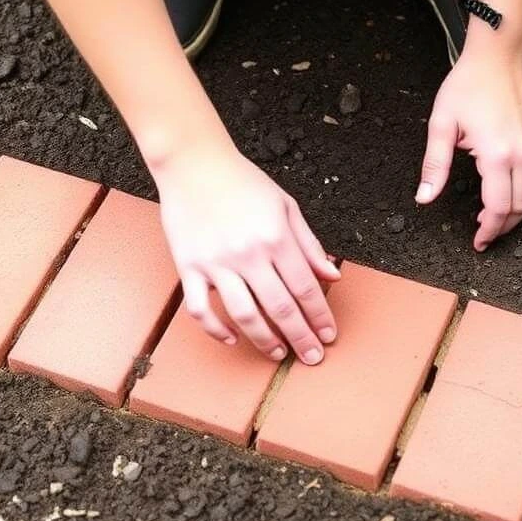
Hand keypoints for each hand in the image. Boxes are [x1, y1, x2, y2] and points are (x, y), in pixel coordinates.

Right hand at [152, 145, 339, 364]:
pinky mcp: (189, 267)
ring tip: (279, 353)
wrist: (193, 163)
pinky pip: (200, 308)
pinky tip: (233, 337)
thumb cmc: (243, 182)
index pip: (305, 288)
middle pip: (281, 308)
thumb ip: (309, 244)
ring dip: (265, 340)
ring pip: (244, 315)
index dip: (320, 316)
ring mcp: (216, 263)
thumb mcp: (286, 206)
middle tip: (312, 357)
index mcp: (276, 238)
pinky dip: (216, 328)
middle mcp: (248, 254)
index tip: (329, 335)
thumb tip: (332, 276)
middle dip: (301, 337)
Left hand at [416, 45, 521, 250]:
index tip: (479, 242)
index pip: (497, 209)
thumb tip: (424, 197)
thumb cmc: (468, 85)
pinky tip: (518, 195)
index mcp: (497, 155)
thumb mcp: (441, 125)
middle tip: (485, 232)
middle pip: (518, 208)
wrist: (498, 54)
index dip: (489, 231)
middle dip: (502, 227)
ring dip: (519, 213)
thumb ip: (434, 165)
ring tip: (498, 218)